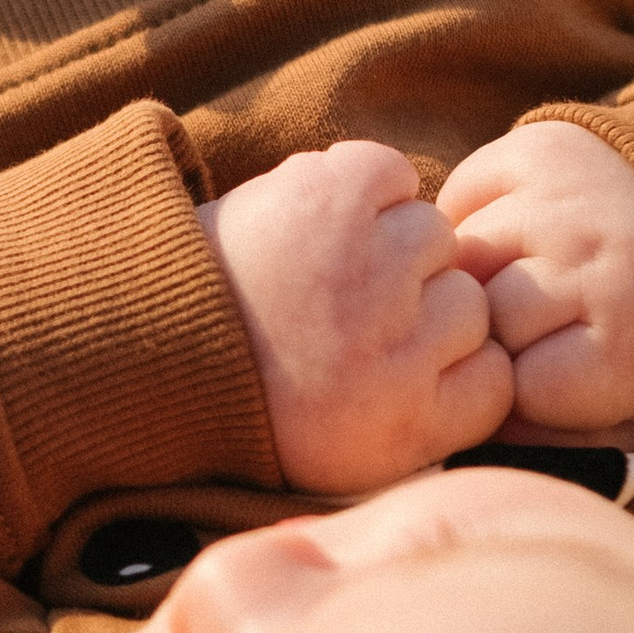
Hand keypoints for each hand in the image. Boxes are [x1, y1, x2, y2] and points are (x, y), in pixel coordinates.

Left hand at [198, 140, 508, 491]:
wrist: (134, 351)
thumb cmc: (244, 403)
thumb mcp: (345, 459)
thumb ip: (427, 419)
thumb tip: (490, 369)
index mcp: (407, 426)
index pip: (499, 376)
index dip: (454, 363)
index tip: (403, 362)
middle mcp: (400, 350)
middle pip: (471, 304)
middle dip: (418, 306)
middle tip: (349, 314)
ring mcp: (372, 268)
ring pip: (434, 235)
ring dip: (388, 244)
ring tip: (329, 267)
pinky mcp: (336, 197)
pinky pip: (391, 173)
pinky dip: (363, 185)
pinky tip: (327, 217)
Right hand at [439, 119, 633, 447]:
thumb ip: (562, 442)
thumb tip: (479, 429)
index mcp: (631, 345)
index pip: (511, 390)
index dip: (519, 396)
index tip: (550, 386)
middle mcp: (597, 261)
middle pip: (481, 318)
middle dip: (494, 336)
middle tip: (531, 334)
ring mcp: (565, 197)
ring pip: (461, 255)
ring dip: (476, 278)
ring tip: (519, 287)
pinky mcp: (538, 148)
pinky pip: (458, 195)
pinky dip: (470, 222)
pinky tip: (512, 242)